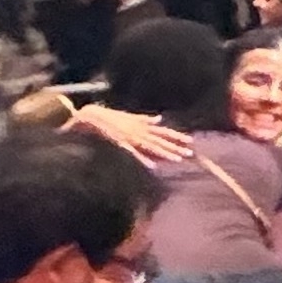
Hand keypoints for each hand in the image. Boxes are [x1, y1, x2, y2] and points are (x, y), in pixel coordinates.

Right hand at [68, 103, 191, 165]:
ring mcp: (131, 137)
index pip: (163, 132)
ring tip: (177, 160)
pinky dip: (143, 159)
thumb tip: (159, 118)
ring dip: (164, 153)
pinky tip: (152, 166)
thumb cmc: (110, 117)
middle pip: (160, 141)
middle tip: (190, 153)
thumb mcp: (131, 117)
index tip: (190, 140)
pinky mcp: (120, 143)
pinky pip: (134, 153)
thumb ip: (146, 119)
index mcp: (142, 126)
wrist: (92, 116)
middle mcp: (140, 131)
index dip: (176, 136)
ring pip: (151, 147)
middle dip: (175, 147)